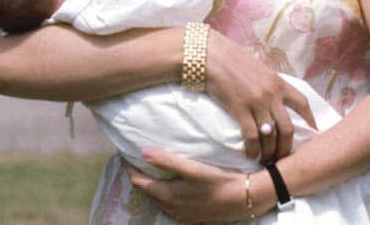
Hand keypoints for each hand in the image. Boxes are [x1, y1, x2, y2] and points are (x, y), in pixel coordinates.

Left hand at [128, 150, 249, 222]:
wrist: (243, 198)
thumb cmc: (218, 181)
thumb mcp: (192, 169)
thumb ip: (167, 161)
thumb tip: (143, 152)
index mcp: (166, 195)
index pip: (139, 182)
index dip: (130, 168)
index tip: (126, 155)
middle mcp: (170, 207)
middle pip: (147, 191)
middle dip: (141, 176)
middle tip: (139, 161)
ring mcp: (180, 214)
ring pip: (159, 199)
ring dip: (154, 186)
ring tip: (156, 171)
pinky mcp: (191, 216)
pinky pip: (171, 205)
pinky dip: (166, 194)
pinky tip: (175, 186)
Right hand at [204, 30, 316, 162]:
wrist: (212, 56)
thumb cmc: (235, 63)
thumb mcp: (260, 71)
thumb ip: (270, 86)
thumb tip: (276, 101)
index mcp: (280, 83)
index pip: (303, 104)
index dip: (310, 121)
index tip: (311, 133)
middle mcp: (272, 94)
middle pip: (288, 127)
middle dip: (287, 146)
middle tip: (283, 158)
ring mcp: (256, 102)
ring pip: (271, 135)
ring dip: (270, 152)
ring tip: (267, 161)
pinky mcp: (239, 109)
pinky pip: (251, 135)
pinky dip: (254, 149)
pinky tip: (252, 156)